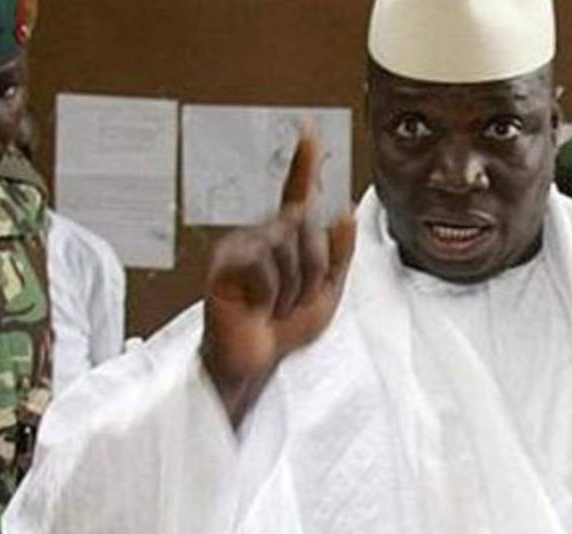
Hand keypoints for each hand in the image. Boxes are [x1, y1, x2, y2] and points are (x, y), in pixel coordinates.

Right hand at [201, 124, 356, 424]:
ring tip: (273, 308)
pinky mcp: (226, 264)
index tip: (309, 132)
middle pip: (306, 227)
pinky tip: (255, 308)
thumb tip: (345, 212)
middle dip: (314, 270)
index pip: (297, 195)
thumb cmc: (282, 332)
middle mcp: (262, 236)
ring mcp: (242, 248)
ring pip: (289, 247)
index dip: (304, 164)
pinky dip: (269, 293)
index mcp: (285, 240)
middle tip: (292, 301)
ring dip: (293, 287)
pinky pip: (265, 265)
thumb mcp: (326, 294)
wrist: (253, 363)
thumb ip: (338, 255)